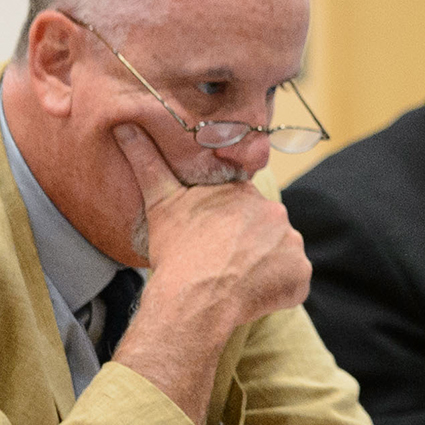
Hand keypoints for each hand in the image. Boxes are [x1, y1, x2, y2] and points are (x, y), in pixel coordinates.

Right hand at [110, 125, 310, 336]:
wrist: (195, 297)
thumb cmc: (176, 251)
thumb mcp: (160, 203)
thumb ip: (147, 162)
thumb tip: (124, 126)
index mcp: (244, 192)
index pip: (243, 206)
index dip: (228, 225)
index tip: (213, 241)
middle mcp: (275, 211)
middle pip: (265, 230)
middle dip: (248, 245)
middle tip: (223, 265)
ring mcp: (291, 244)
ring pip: (281, 254)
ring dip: (265, 266)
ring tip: (237, 282)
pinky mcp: (300, 275)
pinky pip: (293, 282)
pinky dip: (279, 290)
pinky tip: (253, 296)